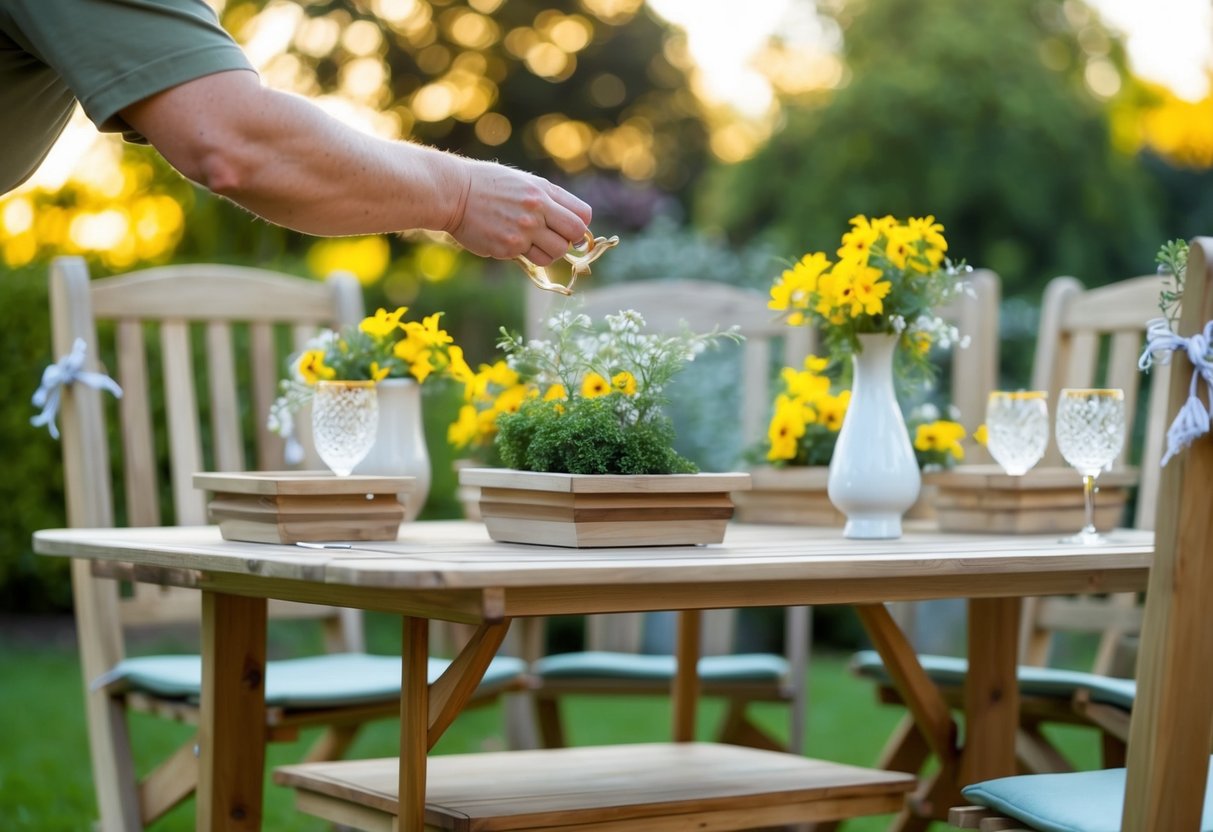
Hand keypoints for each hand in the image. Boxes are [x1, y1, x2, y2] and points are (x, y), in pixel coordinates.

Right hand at [443, 158, 590, 264]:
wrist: (454, 194)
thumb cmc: (489, 186)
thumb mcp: (523, 182)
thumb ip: (549, 200)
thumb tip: (575, 226)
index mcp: (542, 191)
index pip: (582, 215)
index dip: (579, 224)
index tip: (567, 227)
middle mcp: (536, 210)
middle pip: (575, 235)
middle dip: (569, 239)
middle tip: (552, 236)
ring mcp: (523, 231)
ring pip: (556, 253)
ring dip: (549, 251)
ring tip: (531, 241)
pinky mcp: (508, 248)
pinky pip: (533, 259)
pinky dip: (528, 254)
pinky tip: (511, 241)